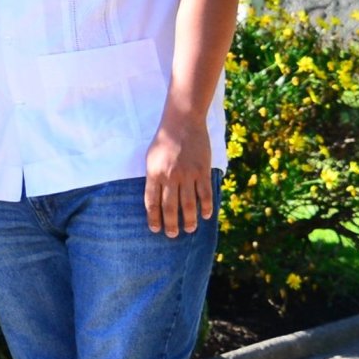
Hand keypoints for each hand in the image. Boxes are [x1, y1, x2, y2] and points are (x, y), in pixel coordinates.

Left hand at [143, 112, 215, 237]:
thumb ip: (153, 178)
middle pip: (170, 207)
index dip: (153, 218)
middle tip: (173, 235)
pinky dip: (206, 206)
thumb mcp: (151, 158)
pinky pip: (205, 193)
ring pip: (188, 204)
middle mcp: (170, 177)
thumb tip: (154, 199)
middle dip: (171, 224)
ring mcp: (187, 174)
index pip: (151, 202)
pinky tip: (207, 215)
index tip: (155, 229)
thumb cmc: (164, 141)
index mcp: (154, 174)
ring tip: (190, 229)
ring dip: (190, 220)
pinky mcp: (202, 171)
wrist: (182, 123)